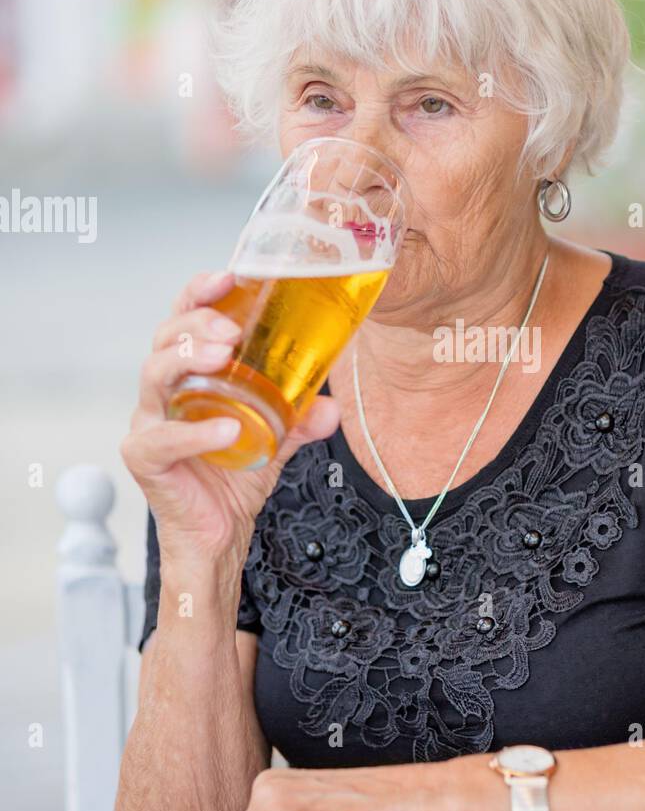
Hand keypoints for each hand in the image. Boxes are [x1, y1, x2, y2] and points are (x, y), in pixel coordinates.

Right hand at [121, 269, 339, 567]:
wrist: (219, 534)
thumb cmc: (235, 474)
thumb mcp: (278, 438)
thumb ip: (301, 418)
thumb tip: (331, 405)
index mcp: (190, 375)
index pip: (185, 319)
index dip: (200, 293)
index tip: (229, 276)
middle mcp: (164, 393)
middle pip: (164, 338)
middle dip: (195, 323)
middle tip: (231, 328)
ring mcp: (150, 423)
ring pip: (152, 376)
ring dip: (186, 359)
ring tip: (222, 357)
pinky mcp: (146, 460)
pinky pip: (162, 439)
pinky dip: (196, 431)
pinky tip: (228, 428)